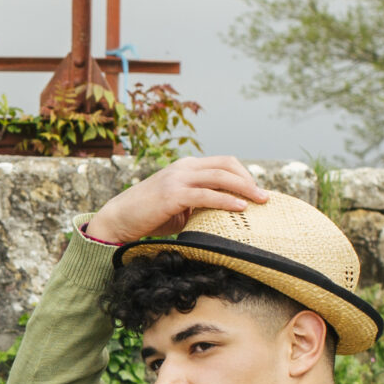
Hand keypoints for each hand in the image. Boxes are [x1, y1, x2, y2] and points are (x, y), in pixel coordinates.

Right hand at [83, 155, 268, 248]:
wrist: (118, 220)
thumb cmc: (149, 216)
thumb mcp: (179, 205)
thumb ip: (200, 203)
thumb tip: (225, 214)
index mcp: (186, 167)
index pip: (223, 163)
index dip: (244, 175)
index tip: (256, 192)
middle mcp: (183, 167)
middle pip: (226, 165)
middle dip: (250, 180)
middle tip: (265, 197)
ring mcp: (177, 179)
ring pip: (220, 176)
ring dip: (244, 188)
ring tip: (260, 202)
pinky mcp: (172, 194)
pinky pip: (206, 195)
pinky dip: (226, 200)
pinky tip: (239, 208)